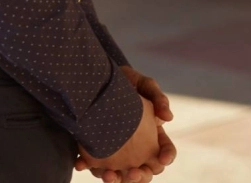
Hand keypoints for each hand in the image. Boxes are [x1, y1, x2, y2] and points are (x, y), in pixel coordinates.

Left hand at [74, 68, 175, 182]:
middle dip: (140, 176)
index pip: (165, 150)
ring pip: (121, 174)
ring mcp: (118, 152)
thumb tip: (168, 118)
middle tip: (133, 173)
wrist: (99, 78)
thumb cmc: (127, 81)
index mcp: (154, 134)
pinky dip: (89, 166)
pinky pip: (96, 164)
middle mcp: (138, 148)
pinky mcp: (99, 150)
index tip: (162, 159)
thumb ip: (157, 96)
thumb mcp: (144, 84)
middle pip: (145, 171)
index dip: (166, 156)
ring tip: (108, 175)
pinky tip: (81, 164)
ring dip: (116, 179)